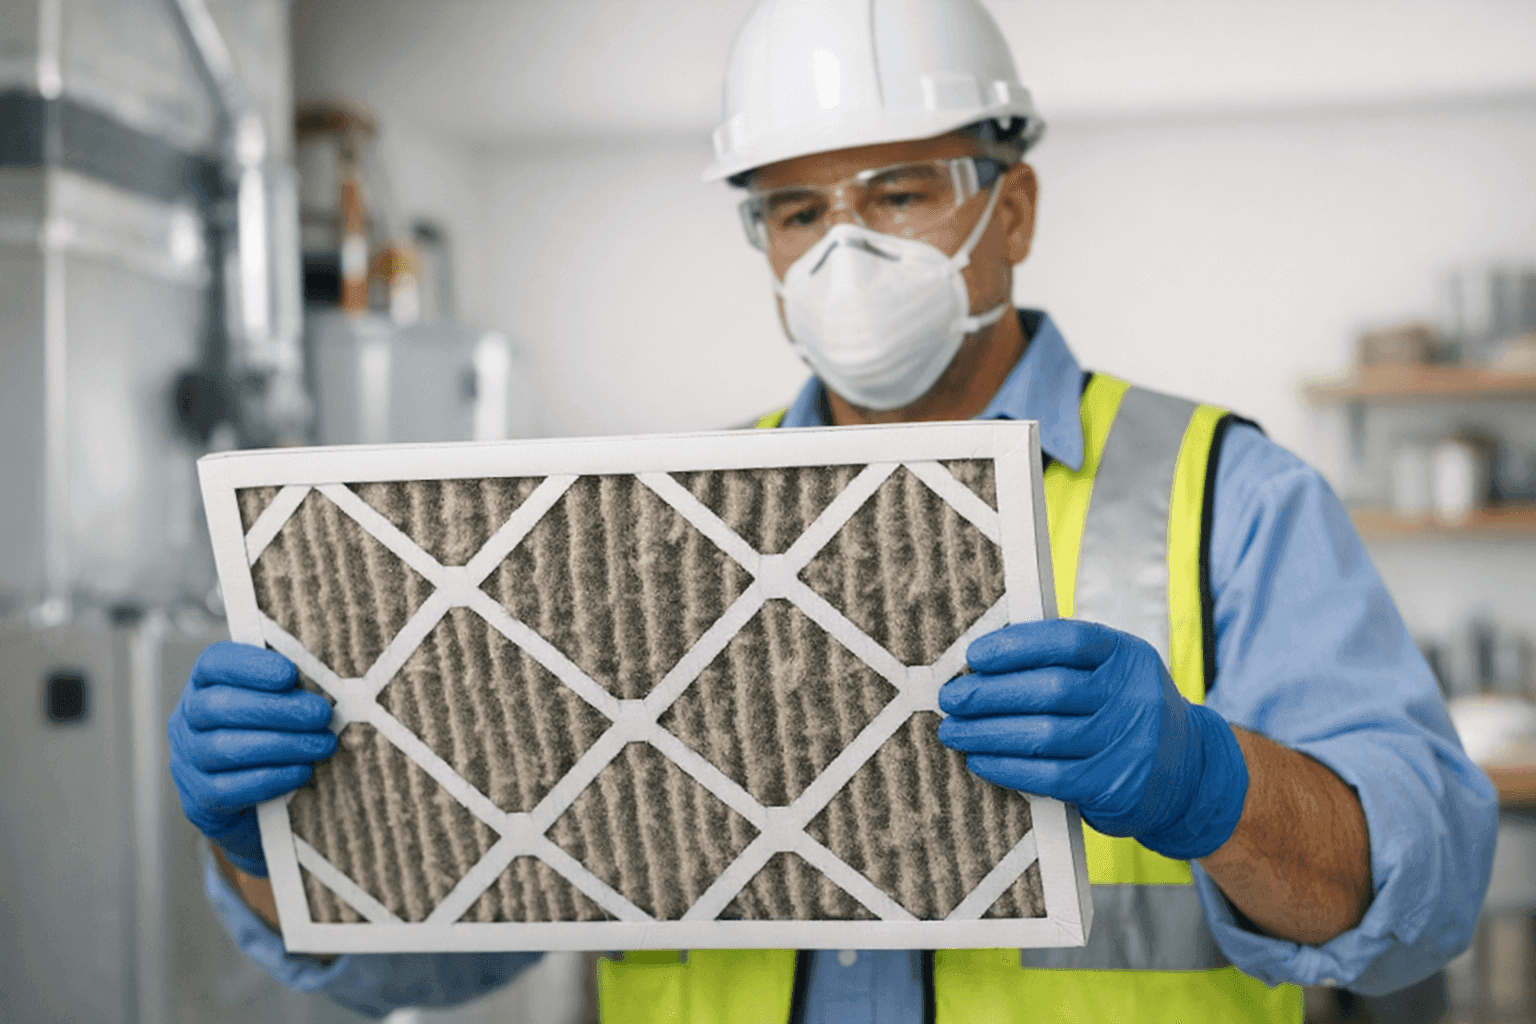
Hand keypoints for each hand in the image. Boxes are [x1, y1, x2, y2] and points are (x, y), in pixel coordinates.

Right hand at [168, 642, 336, 876]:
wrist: (244, 797)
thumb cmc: (267, 732)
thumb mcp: (275, 700)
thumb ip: (291, 686)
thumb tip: (328, 681)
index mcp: (204, 684)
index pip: (213, 664)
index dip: (249, 667)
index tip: (289, 673)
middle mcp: (187, 719)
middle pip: (219, 707)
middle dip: (276, 709)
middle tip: (321, 714)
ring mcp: (188, 761)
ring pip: (225, 749)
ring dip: (282, 745)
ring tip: (322, 744)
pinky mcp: (199, 799)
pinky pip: (230, 789)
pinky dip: (271, 778)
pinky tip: (302, 771)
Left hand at [937, 619, 1247, 859]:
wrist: (1188, 773)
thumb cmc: (1125, 712)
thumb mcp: (1113, 673)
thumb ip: (1063, 661)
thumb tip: (984, 661)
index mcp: (1128, 656)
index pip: (1067, 640)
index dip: (1015, 646)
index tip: (974, 655)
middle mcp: (1134, 696)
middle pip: (1049, 689)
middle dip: (988, 693)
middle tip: (951, 698)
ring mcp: (1127, 744)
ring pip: (1042, 735)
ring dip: (987, 733)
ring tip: (954, 730)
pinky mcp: (1114, 786)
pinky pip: (1048, 776)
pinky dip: (1006, 768)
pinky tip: (980, 760)